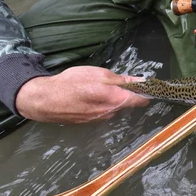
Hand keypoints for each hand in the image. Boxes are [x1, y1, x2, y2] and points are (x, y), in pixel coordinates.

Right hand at [16, 66, 149, 123]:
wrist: (45, 100)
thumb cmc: (73, 82)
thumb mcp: (99, 74)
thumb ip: (122, 79)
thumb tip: (141, 81)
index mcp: (116, 100)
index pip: (141, 100)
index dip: (147, 93)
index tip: (151, 87)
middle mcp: (110, 113)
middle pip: (126, 103)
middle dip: (125, 93)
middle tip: (115, 81)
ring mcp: (99, 119)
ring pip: (113, 107)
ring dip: (111, 99)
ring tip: (96, 88)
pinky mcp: (89, 122)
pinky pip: (101, 112)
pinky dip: (100, 104)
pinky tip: (88, 97)